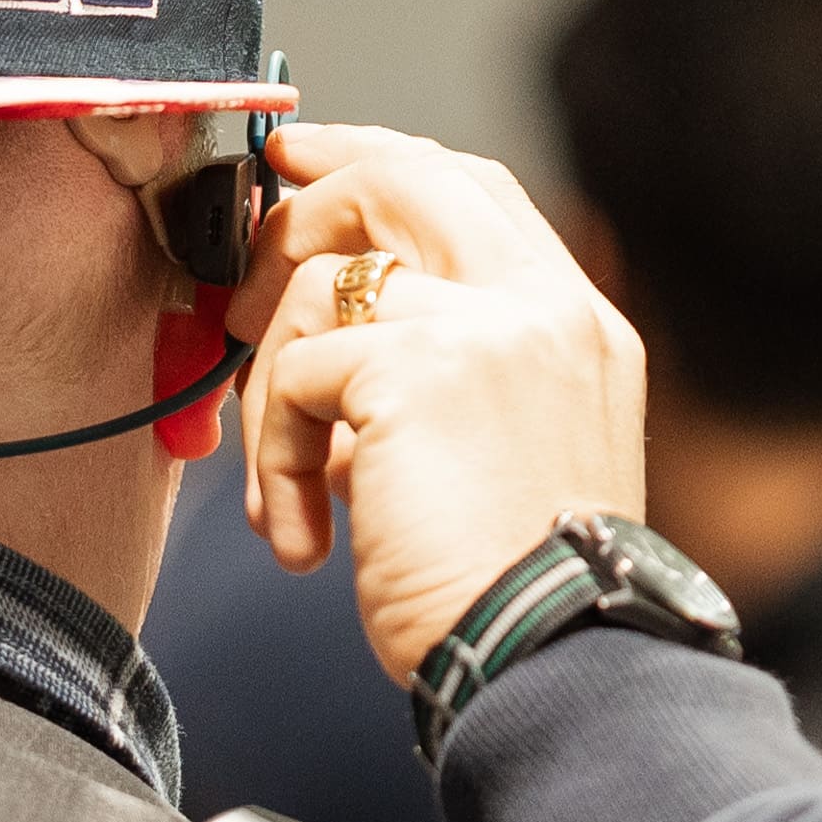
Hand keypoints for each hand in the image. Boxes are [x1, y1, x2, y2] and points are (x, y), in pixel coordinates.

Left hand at [231, 124, 651, 679]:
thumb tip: (330, 359)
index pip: (473, 189)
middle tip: (245, 284)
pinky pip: (295, 375)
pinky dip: (275, 458)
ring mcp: (483, 328)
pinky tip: (302, 533)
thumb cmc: (523, 593)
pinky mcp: (412, 370)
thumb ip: (444, 386)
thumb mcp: (508, 460)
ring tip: (284, 486)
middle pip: (404, 179)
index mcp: (576, 323)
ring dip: (271, 389)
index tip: (305, 169)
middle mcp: (542, 307)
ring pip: (321, 288)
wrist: (555, 657)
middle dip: (306, 206)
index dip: (376, 164)